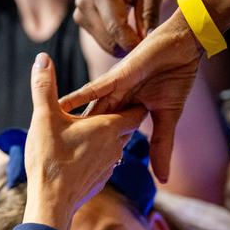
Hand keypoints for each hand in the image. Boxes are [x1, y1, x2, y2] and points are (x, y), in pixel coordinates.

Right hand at [23, 53, 146, 229]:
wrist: (52, 202)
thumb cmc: (50, 158)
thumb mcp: (44, 117)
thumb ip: (44, 86)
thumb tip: (42, 57)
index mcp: (109, 126)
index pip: (136, 109)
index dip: (130, 101)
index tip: (119, 95)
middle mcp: (116, 146)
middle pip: (126, 127)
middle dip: (116, 117)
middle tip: (99, 110)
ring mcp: (109, 166)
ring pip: (116, 146)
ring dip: (105, 139)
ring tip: (86, 133)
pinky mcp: (99, 181)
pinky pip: (104, 163)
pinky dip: (95, 157)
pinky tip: (78, 158)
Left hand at [59, 13, 201, 182]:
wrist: (181, 50)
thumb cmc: (175, 80)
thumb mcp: (167, 118)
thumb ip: (161, 146)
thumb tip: (163, 179)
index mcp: (124, 115)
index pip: (106, 139)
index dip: (95, 156)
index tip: (77, 176)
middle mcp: (114, 104)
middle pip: (89, 128)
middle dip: (74, 146)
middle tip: (56, 166)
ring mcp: (111, 91)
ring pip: (87, 112)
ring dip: (69, 126)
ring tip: (47, 143)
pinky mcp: (113, 78)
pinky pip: (90, 90)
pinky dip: (74, 99)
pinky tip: (55, 109)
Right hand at [74, 0, 162, 55]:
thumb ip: (150, 13)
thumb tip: (148, 40)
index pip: (116, 27)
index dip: (133, 43)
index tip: (149, 50)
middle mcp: (84, 3)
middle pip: (108, 40)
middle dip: (129, 45)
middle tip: (148, 43)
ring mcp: (79, 12)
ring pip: (104, 43)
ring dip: (122, 43)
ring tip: (138, 33)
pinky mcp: (80, 19)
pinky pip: (100, 39)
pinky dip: (115, 40)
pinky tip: (126, 30)